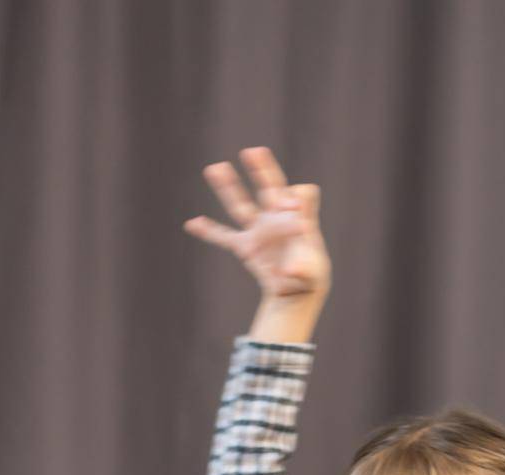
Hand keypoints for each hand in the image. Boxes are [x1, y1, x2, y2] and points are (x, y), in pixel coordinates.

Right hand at [184, 147, 330, 298]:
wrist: (297, 293)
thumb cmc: (310, 274)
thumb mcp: (313, 257)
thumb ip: (306, 238)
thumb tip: (302, 220)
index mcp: (294, 218)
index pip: (291, 194)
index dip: (291, 197)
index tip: (291, 205)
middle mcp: (274, 220)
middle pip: (266, 189)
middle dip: (261, 171)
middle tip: (252, 152)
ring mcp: (258, 232)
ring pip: (240, 206)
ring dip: (227, 188)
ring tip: (214, 168)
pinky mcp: (245, 248)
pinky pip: (223, 237)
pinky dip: (208, 231)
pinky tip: (191, 224)